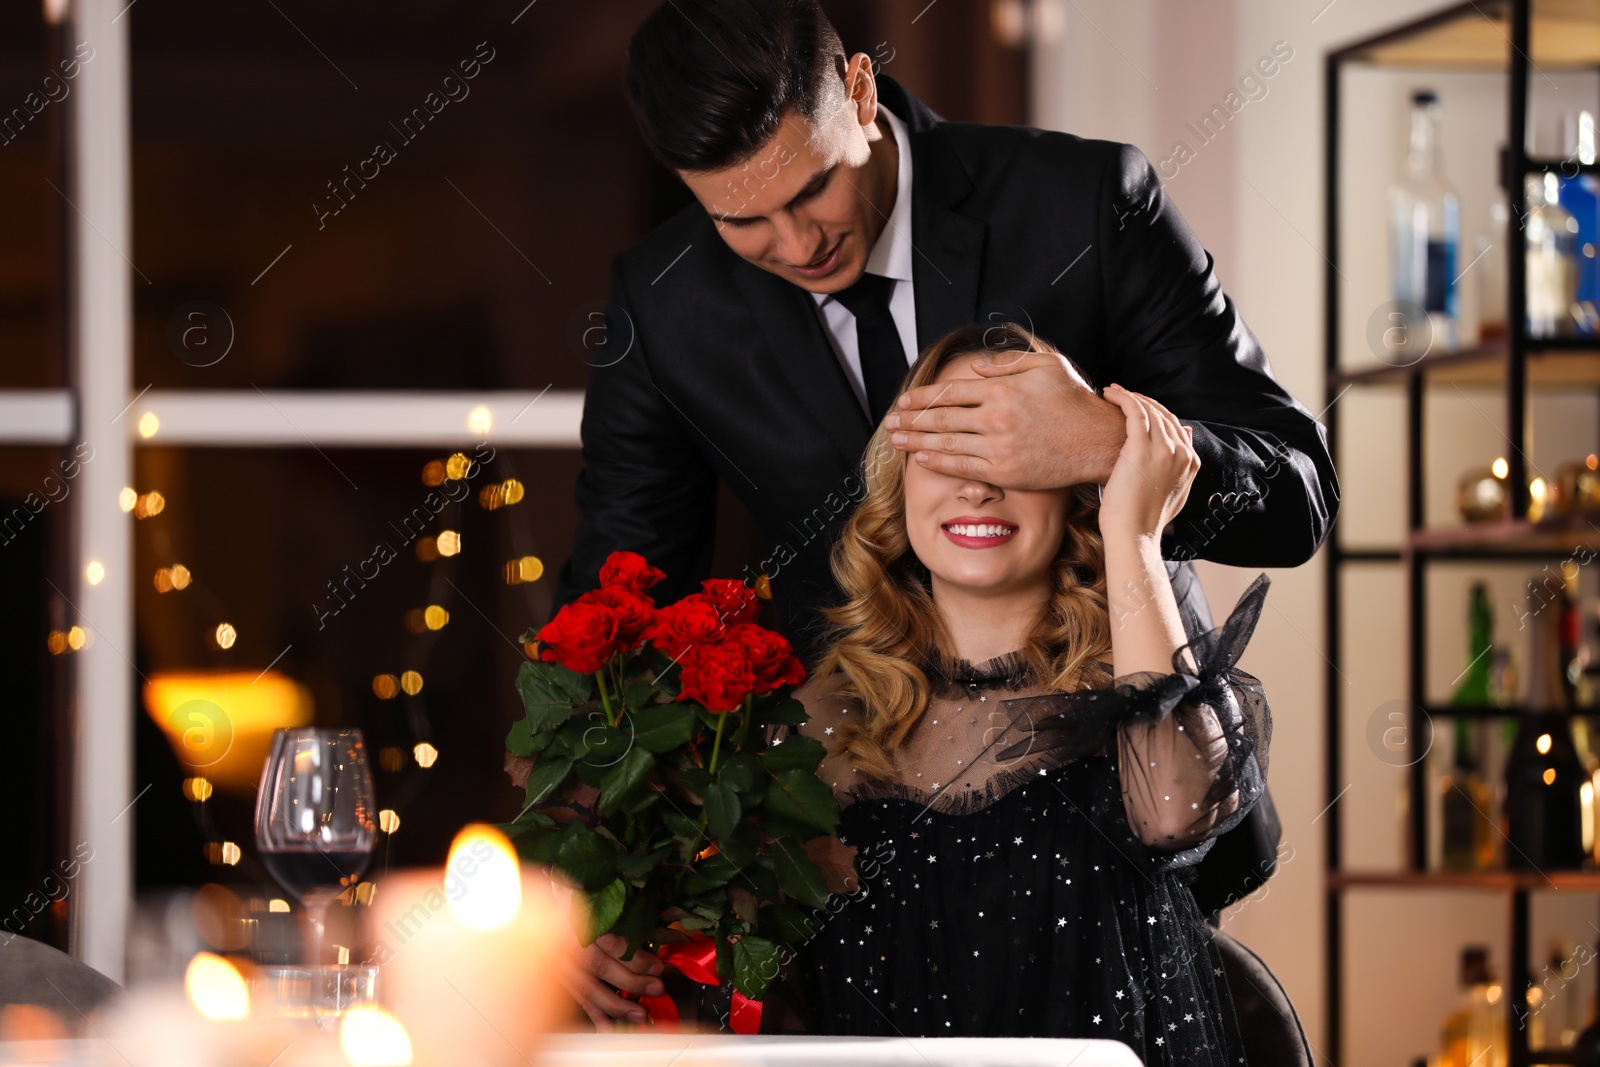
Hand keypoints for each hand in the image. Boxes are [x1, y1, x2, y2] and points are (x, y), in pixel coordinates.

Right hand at [548, 873, 667, 1030]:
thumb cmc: (576, 904)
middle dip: (632, 981)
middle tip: (656, 987)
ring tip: (640, 1014)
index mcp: (581, 919)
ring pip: (589, 988)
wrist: (537, 913)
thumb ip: (630, 917)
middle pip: (601, 966)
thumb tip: (664, 932)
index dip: (636, 956)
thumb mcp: (600, 903)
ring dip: (617, 1005)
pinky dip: (594, 1015)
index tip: (658, 965)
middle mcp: (569, 944)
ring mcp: (562, 964)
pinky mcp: (560, 979)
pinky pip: (578, 1000)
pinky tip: (609, 1027)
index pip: (611, 940)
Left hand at [884, 351, 1124, 489]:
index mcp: (1002, 388)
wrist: (1098, 441)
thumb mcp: (1046, 366)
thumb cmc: (1074, 401)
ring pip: (946, 444)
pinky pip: (962, 467)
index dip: (922, 397)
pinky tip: (922, 460)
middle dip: (910, 420)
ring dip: (916, 442)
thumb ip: (1007, 362)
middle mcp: (995, 417)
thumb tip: (975, 364)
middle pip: (940, 418)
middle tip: (889, 422)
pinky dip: (938, 463)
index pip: (950, 392)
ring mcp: (998, 446)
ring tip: (896, 441)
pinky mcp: (1005, 471)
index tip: (903, 402)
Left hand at [1097, 384, 1197, 537]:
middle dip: (1144, 401)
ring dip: (1131, 396)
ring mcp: (1165, 450)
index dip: (1157, 412)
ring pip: (1150, 410)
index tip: (1138, 406)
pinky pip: (1135, 412)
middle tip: (1122, 394)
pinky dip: (1123, 397)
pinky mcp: (1142, 448)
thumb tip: (1188, 432)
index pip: (1177, 426)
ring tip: (1112, 392)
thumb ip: (1181, 465)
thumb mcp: (1172, 491)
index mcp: (1191, 463)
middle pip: (1164, 415)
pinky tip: (1109, 394)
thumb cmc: (1143, 519)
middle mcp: (1182, 453)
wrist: (1133, 534)